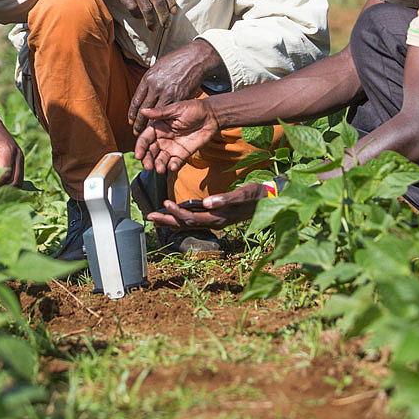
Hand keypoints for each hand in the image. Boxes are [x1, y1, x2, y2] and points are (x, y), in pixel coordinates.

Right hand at [86, 0, 176, 30]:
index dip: (170, 2)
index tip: (174, 11)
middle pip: (158, 0)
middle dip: (164, 15)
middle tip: (166, 25)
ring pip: (146, 7)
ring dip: (151, 20)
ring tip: (153, 27)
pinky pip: (132, 7)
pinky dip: (137, 15)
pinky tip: (139, 18)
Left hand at [128, 40, 223, 132]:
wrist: (194, 58)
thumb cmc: (175, 61)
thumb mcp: (157, 68)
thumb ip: (150, 82)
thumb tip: (143, 94)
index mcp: (148, 79)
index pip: (136, 101)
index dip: (132, 114)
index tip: (130, 121)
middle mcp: (156, 87)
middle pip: (144, 111)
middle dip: (139, 123)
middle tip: (136, 132)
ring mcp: (168, 93)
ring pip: (156, 115)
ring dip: (151, 126)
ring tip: (148, 133)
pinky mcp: (180, 98)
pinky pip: (170, 113)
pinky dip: (165, 122)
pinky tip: (163, 128)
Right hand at [134, 99, 219, 172]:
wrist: (212, 116)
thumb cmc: (193, 108)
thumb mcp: (176, 109)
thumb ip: (160, 113)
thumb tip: (143, 111)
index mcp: (158, 127)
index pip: (145, 139)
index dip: (140, 148)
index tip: (138, 156)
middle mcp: (162, 139)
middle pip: (150, 152)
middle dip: (148, 160)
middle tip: (148, 167)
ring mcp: (172, 148)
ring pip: (160, 159)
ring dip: (159, 165)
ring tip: (160, 169)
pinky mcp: (182, 154)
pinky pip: (175, 162)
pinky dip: (173, 166)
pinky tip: (173, 166)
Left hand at [146, 182, 265, 228]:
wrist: (269, 201)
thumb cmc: (256, 195)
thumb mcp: (243, 194)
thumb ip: (225, 199)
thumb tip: (207, 203)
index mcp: (218, 218)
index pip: (193, 218)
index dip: (177, 213)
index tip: (165, 204)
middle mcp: (214, 223)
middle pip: (186, 224)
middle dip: (167, 220)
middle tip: (149, 216)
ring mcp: (215, 222)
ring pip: (188, 224)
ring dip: (171, 221)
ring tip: (155, 219)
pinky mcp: (215, 218)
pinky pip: (194, 221)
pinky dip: (180, 220)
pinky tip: (172, 219)